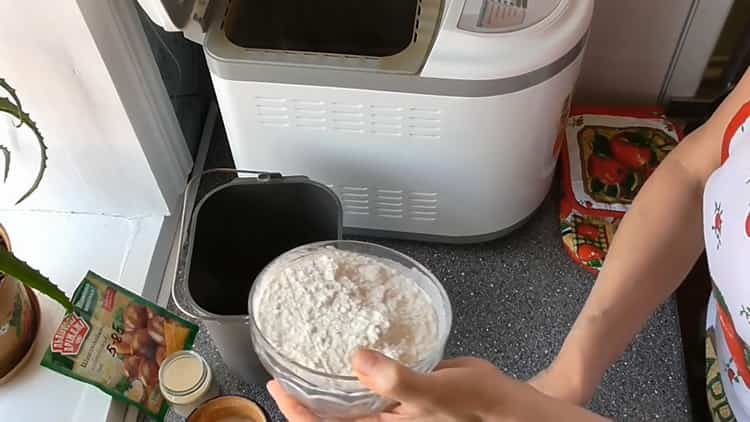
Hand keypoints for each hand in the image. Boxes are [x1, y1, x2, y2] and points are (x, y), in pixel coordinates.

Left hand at [268, 350, 606, 421]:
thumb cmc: (482, 406)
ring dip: (326, 390)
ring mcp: (396, 415)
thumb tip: (358, 359)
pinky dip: (355, 377)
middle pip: (332, 420)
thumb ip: (398, 379)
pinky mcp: (407, 401)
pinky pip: (371, 392)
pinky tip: (353, 358)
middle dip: (305, 400)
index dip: (297, 412)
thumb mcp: (441, 390)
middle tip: (284, 372)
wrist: (514, 411)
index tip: (277, 387)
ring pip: (349, 407)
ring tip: (307, 363)